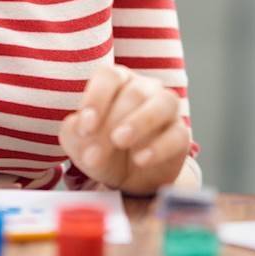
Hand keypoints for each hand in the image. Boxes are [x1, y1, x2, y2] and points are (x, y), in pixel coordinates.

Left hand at [59, 64, 190, 194]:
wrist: (130, 179)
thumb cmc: (104, 150)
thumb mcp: (81, 144)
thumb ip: (73, 132)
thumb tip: (76, 124)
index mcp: (118, 82)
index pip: (110, 76)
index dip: (97, 99)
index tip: (85, 128)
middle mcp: (145, 89)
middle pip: (134, 93)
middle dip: (110, 124)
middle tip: (94, 154)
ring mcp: (167, 110)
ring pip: (164, 103)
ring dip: (140, 122)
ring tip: (120, 141)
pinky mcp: (181, 134)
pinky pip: (177, 134)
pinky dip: (159, 147)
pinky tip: (140, 159)